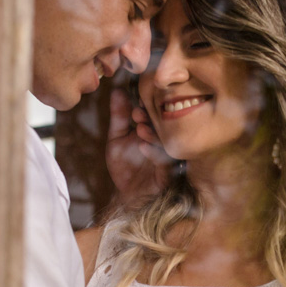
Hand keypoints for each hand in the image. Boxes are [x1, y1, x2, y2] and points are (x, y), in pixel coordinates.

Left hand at [105, 88, 170, 209]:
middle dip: (150, 118)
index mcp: (154, 129)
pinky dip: (153, 152)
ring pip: (165, 141)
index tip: (135, 103)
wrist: (129, 196)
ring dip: (152, 134)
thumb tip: (117, 90)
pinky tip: (142, 146)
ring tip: (139, 129)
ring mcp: (168, 156)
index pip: (156, 112)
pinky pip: (165, 161)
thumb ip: (119, 116)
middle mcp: (164, 141)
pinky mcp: (169, 173)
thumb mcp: (117, 139)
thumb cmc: (126, 166)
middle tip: (137, 113)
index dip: (146, 106)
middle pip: (164, 124)